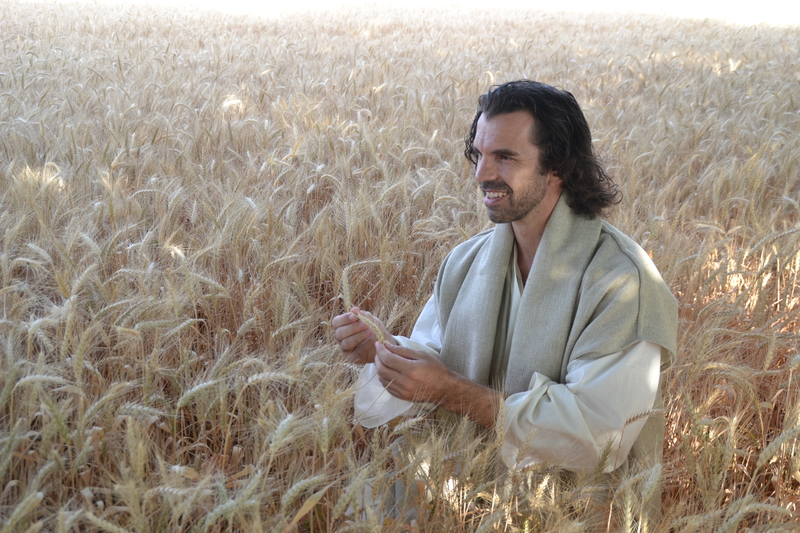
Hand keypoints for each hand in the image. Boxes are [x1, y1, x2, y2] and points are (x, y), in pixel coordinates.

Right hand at [331, 307, 393, 363]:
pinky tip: (373, 342)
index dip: (344, 319)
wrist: (384, 342)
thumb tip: (354, 310)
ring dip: (359, 336)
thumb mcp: (370, 319)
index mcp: (342, 326)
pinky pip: (355, 352)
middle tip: (366, 324)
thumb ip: (362, 315)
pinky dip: (365, 346)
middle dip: (353, 328)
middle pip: (339, 333)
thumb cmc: (374, 328)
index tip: (355, 317)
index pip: (336, 322)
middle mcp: (341, 338)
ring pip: (346, 343)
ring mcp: (345, 349)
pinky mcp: (352, 358)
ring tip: (371, 332)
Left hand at [374, 342, 499, 427]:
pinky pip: (387, 387)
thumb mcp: (421, 355)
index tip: (378, 344)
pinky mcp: (402, 397)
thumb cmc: (436, 369)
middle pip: (382, 369)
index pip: (388, 359)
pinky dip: (384, 378)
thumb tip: (387, 345)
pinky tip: (387, 371)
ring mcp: (403, 392)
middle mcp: (405, 382)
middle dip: (377, 359)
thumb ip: (403, 351)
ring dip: (379, 368)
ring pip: (382, 379)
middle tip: (379, 351)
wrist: (445, 389)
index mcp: (411, 370)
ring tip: (382, 360)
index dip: (380, 350)